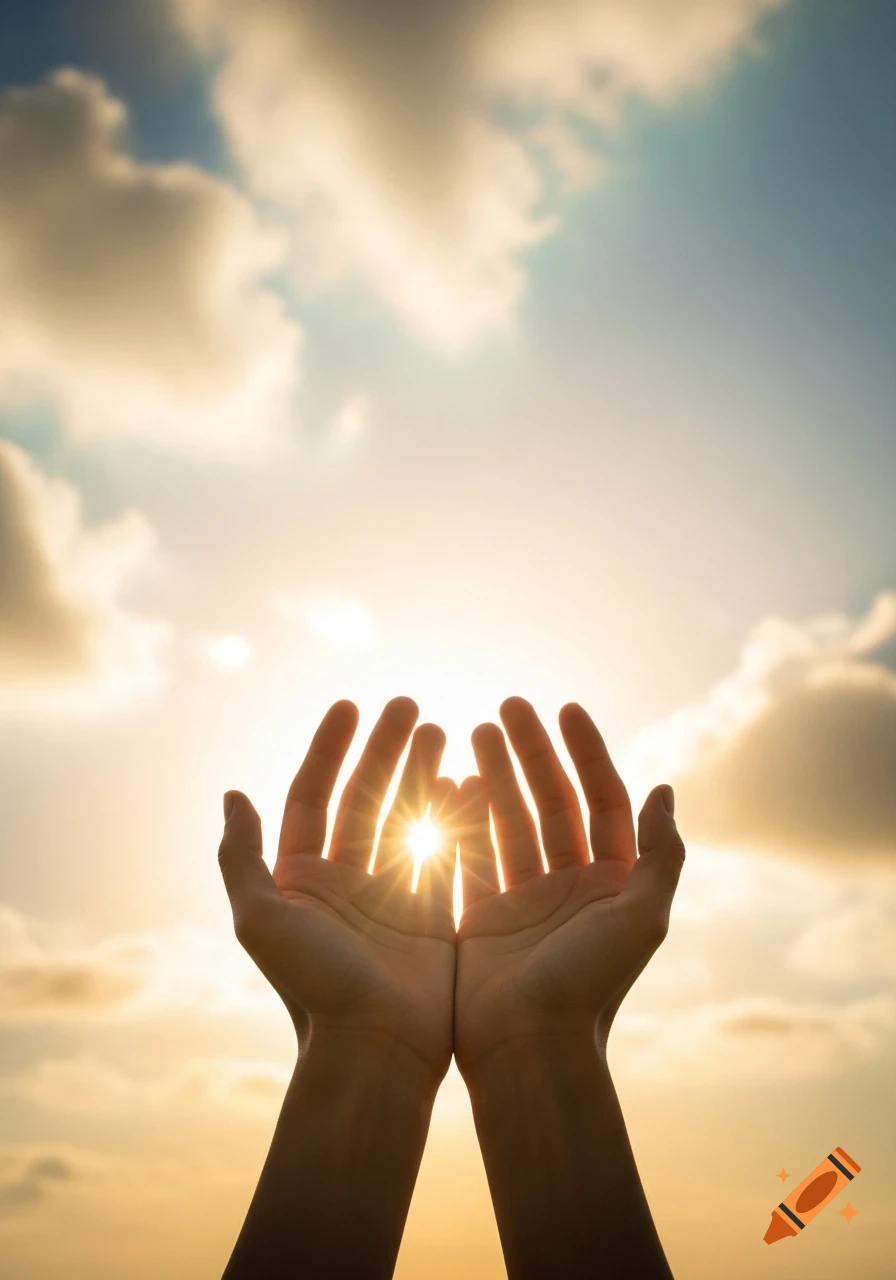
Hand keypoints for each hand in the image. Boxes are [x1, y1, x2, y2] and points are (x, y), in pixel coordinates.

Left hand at [218, 697, 458, 1083]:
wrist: (374, 1055)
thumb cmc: (313, 989)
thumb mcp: (260, 919)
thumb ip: (241, 857)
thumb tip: (233, 794)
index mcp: (301, 880)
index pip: (313, 795)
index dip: (329, 749)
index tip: (352, 707)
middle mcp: (344, 885)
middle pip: (364, 799)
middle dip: (385, 751)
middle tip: (410, 707)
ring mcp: (389, 900)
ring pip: (407, 820)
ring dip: (422, 775)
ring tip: (443, 730)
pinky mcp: (430, 920)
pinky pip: (445, 854)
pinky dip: (456, 818)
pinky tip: (471, 782)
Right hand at [454, 697, 684, 1076]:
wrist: (530, 1054)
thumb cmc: (590, 987)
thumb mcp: (643, 918)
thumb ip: (659, 855)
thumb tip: (665, 789)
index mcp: (610, 883)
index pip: (601, 799)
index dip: (586, 751)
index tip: (563, 709)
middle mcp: (570, 887)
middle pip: (551, 801)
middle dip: (531, 752)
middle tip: (506, 706)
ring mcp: (524, 901)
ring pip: (508, 821)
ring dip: (494, 775)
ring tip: (470, 729)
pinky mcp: (483, 919)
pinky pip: (471, 854)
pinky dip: (460, 818)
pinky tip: (446, 781)